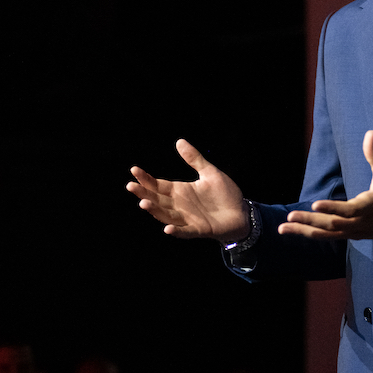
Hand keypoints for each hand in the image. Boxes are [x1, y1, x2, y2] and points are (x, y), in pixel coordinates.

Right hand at [126, 139, 249, 243]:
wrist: (242, 213)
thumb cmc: (224, 194)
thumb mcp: (209, 172)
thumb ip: (194, 159)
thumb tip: (179, 141)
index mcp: (181, 191)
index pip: (159, 185)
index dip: (146, 179)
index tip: (134, 170)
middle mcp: (180, 205)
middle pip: (157, 200)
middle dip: (144, 193)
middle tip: (130, 186)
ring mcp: (188, 219)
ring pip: (166, 215)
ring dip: (155, 211)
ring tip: (143, 203)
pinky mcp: (199, 229)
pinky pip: (185, 231)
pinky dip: (176, 231)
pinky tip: (167, 229)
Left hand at [279, 131, 372, 240]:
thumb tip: (370, 133)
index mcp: (370, 206)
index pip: (348, 209)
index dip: (332, 208)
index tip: (315, 204)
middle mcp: (361, 222)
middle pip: (331, 225)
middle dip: (309, 221)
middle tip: (289, 217)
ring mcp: (356, 232)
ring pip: (327, 234)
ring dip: (305, 231)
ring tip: (283, 228)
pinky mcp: (354, 236)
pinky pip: (330, 237)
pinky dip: (313, 234)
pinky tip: (297, 231)